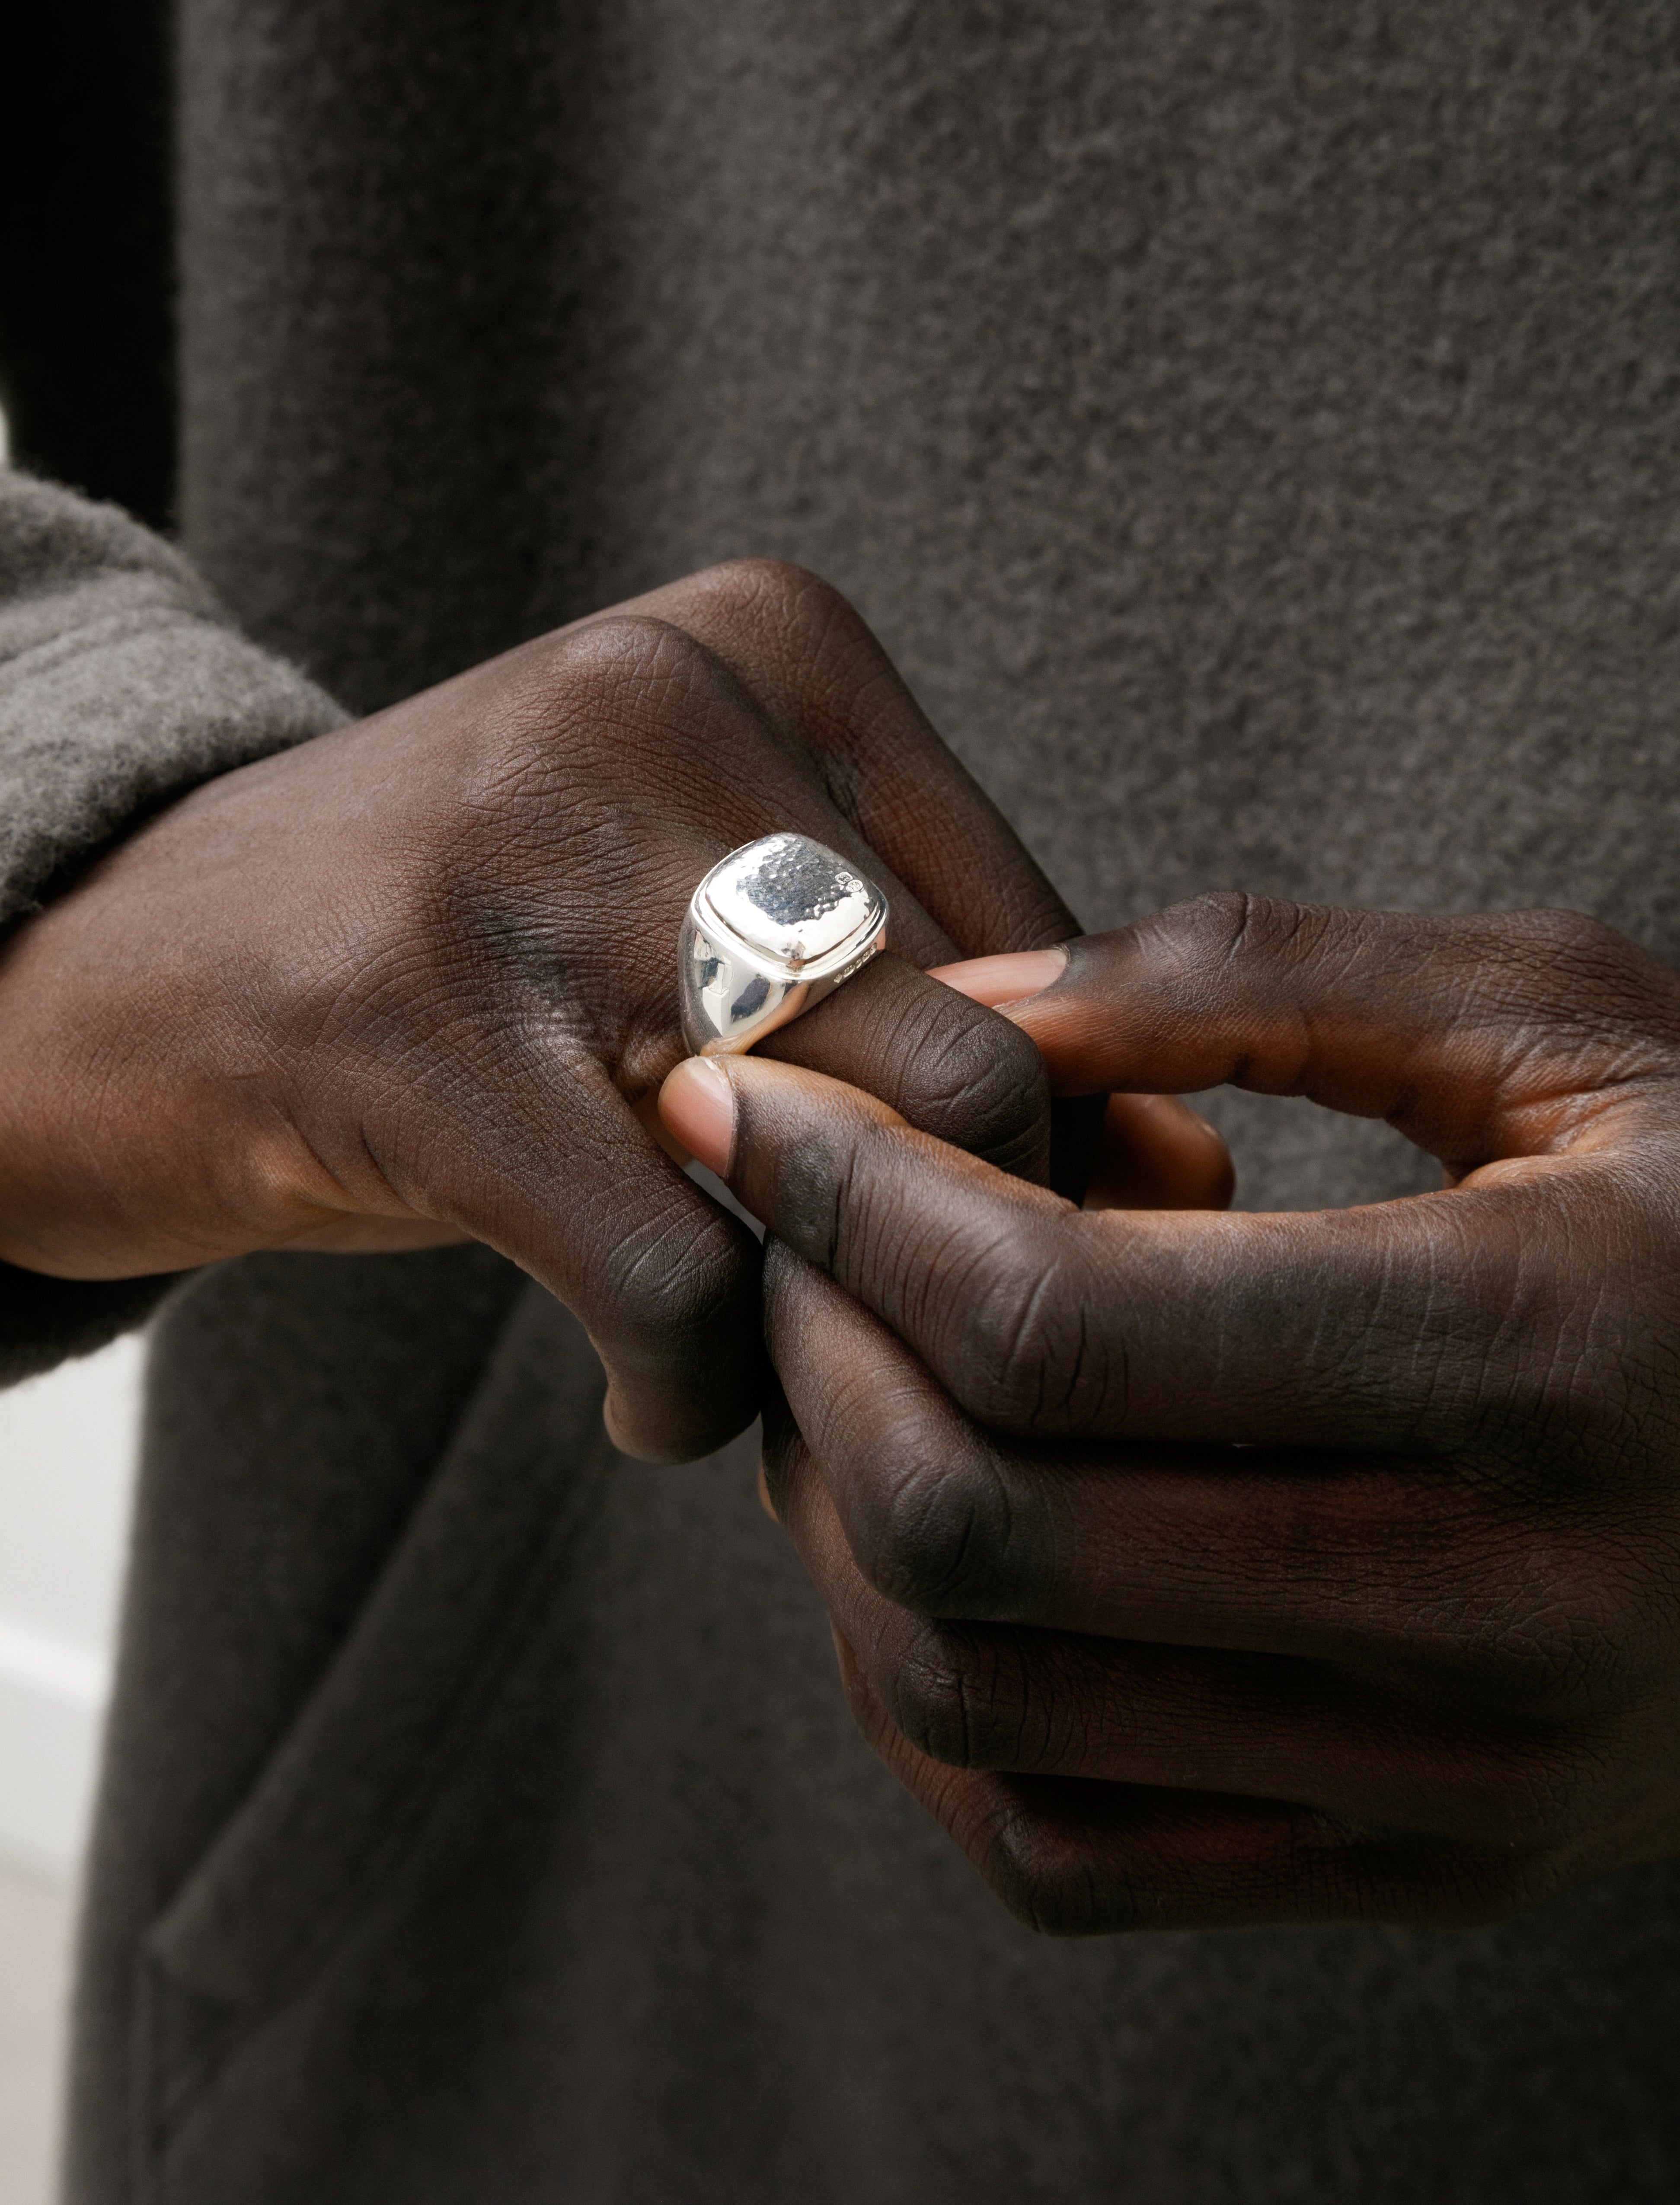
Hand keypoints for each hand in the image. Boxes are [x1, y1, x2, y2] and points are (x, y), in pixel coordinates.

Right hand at [0, 561, 1070, 1459]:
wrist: (113, 976)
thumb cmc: (474, 965)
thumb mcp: (712, 928)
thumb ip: (942, 1013)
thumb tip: (1201, 1186)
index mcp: (769, 644)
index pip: (1051, 951)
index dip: (1064, 1160)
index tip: (992, 1271)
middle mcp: (657, 701)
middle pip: (978, 1059)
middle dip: (963, 1266)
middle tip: (884, 1350)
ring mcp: (524, 850)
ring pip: (851, 1164)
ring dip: (831, 1340)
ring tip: (760, 1367)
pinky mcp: (406, 1022)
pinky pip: (674, 1275)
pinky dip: (689, 1388)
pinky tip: (645, 1393)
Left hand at [659, 894, 1679, 1928]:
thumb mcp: (1556, 1025)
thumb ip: (1255, 987)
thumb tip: (965, 1011)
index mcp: (1531, 1361)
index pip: (1055, 1322)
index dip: (845, 1202)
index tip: (738, 1105)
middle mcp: (1486, 1615)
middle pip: (978, 1524)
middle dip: (814, 1352)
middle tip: (784, 1237)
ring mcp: (1448, 1782)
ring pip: (979, 1698)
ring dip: (842, 1522)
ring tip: (847, 1375)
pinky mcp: (1415, 1867)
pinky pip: (1058, 1844)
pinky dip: (928, 1697)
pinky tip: (938, 1548)